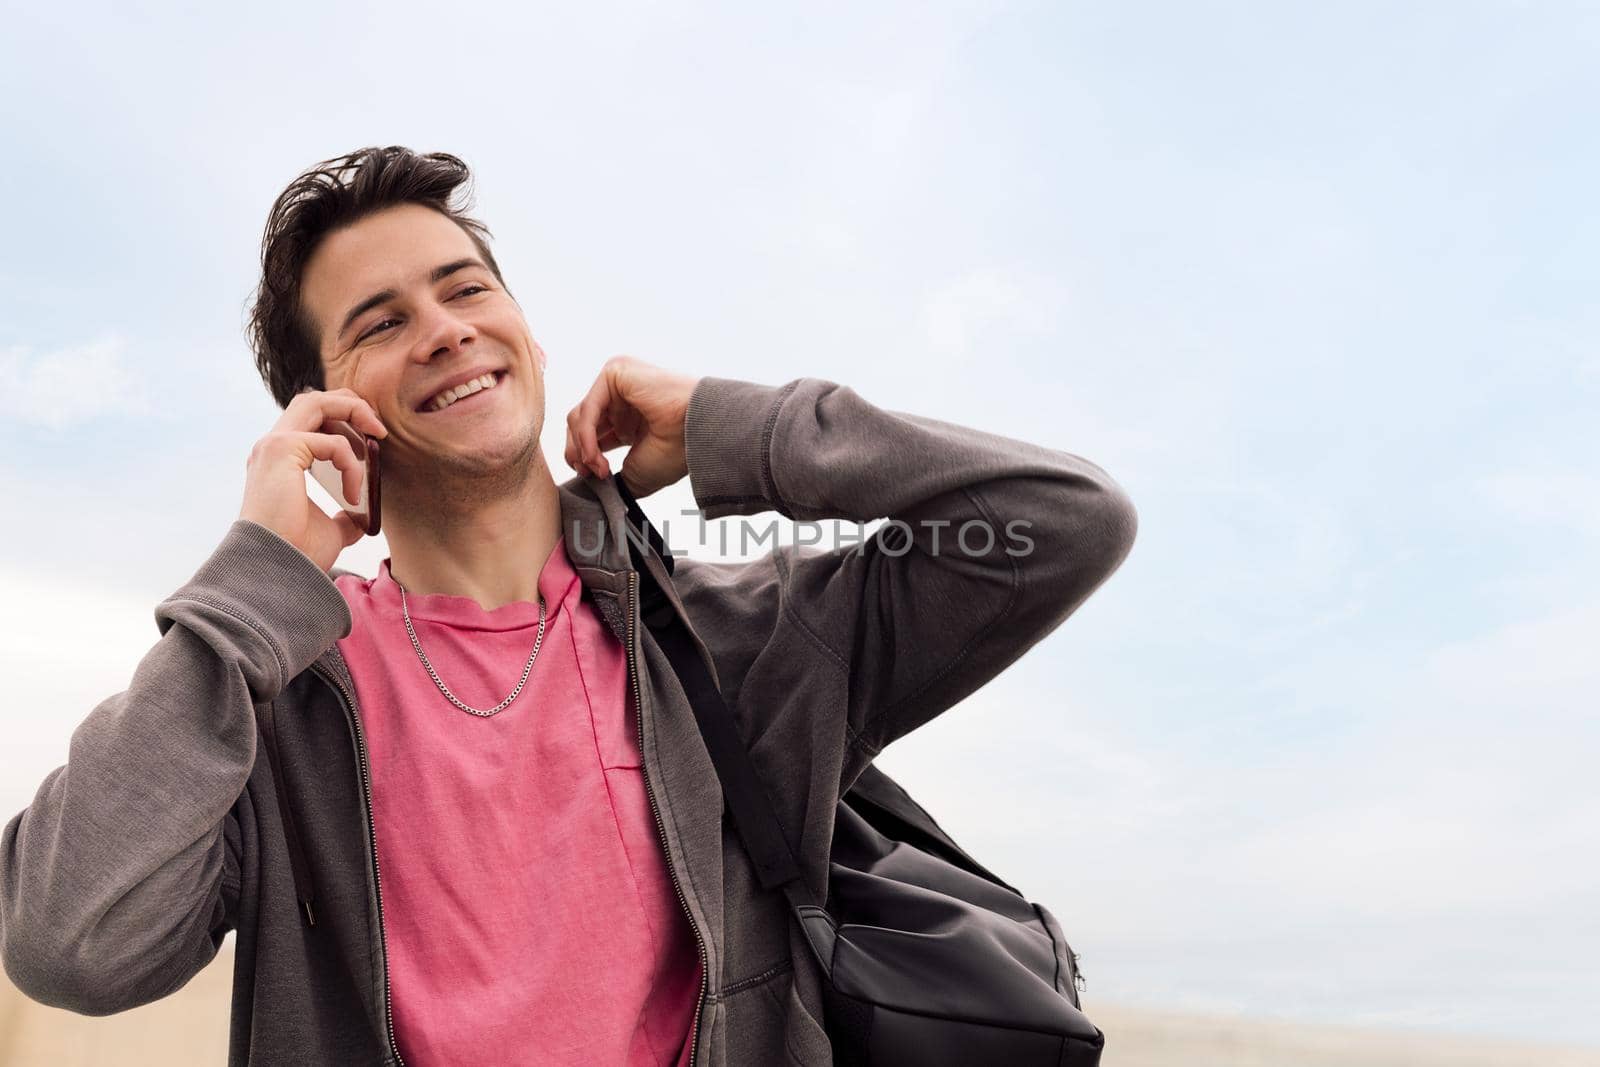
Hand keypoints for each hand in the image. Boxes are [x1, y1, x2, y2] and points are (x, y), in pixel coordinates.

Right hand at [238, 387, 388, 572]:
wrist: (278, 569)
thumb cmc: (298, 553)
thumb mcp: (331, 529)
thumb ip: (345, 516)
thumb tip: (362, 516)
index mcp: (280, 462)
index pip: (310, 418)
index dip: (343, 417)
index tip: (373, 438)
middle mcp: (272, 447)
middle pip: (312, 399)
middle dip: (350, 403)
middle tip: (378, 428)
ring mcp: (273, 446)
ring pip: (315, 401)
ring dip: (352, 411)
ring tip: (377, 434)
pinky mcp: (281, 450)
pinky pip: (332, 442)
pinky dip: (351, 463)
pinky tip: (353, 493)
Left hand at [564, 356, 699, 497]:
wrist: (700, 433)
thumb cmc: (679, 450)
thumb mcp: (636, 471)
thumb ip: (610, 475)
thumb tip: (589, 486)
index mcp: (631, 418)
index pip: (593, 433)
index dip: (585, 456)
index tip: (592, 477)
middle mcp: (624, 398)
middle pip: (581, 423)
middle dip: (578, 452)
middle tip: (587, 474)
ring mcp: (620, 382)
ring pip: (580, 416)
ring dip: (582, 448)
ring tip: (599, 468)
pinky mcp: (616, 372)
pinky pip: (588, 407)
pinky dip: (586, 435)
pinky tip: (594, 455)